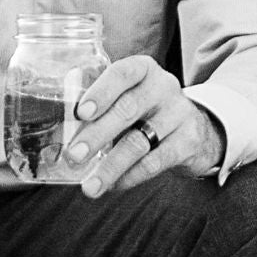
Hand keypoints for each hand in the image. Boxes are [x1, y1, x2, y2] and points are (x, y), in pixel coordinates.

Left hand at [68, 55, 227, 196]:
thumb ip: (101, 104)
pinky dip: (131, 176)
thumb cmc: (147, 111)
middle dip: (97, 135)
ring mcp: (179, 114)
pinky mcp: (188, 141)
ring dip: (110, 166)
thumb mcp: (129, 97)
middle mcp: (164, 87)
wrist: (195, 129)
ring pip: (139, 142)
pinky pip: (155, 162)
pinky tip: (114, 185)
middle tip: (74, 155)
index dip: (101, 91)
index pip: (122, 73)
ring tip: (90, 186)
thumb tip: (61, 128)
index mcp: (144, 70)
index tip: (81, 112)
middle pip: (128, 109)